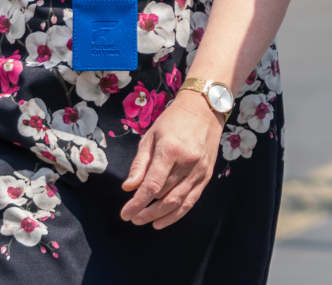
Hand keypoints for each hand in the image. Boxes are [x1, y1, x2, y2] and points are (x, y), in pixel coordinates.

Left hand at [119, 91, 222, 228]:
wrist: (204, 110)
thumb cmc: (172, 121)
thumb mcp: (150, 136)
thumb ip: (140, 163)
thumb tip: (128, 187)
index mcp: (170, 151)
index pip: (152, 185)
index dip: (137, 203)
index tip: (125, 214)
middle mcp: (187, 163)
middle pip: (163, 196)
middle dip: (145, 210)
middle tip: (132, 217)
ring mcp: (199, 171)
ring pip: (177, 203)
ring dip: (158, 216)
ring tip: (143, 220)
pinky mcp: (206, 176)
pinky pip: (191, 201)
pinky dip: (176, 215)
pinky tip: (161, 221)